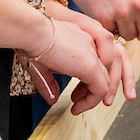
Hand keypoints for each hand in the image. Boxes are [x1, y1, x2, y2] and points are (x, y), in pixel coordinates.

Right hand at [21, 3, 135, 113]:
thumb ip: (49, 82)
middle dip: (92, 91)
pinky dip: (91, 101)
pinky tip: (77, 106)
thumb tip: (52, 98)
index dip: (87, 82)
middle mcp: (91, 46)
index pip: (96, 63)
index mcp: (81, 41)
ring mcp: (93, 55)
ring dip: (94, 98)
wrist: (33, 31)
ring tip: (79, 107)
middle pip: (105, 72)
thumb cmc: (32, 42)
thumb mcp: (42, 66)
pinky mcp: (91, 65)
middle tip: (78, 102)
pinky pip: (100, 89)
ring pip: (107, 82)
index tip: (75, 94)